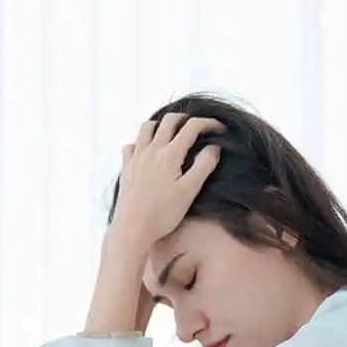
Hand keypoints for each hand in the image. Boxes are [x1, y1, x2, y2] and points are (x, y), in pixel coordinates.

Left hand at [109, 112, 223, 248]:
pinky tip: (146, 151)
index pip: (192, 127)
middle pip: (169, 120)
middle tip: (197, 125)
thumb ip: (204, 166)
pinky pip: (131, 146)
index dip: (208, 123)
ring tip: (171, 132)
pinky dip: (140, 142)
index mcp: (169, 154)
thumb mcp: (190, 191)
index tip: (220, 127)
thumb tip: (213, 147)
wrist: (132, 229)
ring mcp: (136, 158)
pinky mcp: (126, 169)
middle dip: (186, 118)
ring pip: (146, 128)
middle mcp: (151, 151)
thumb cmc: (162, 214)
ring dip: (160, 124)